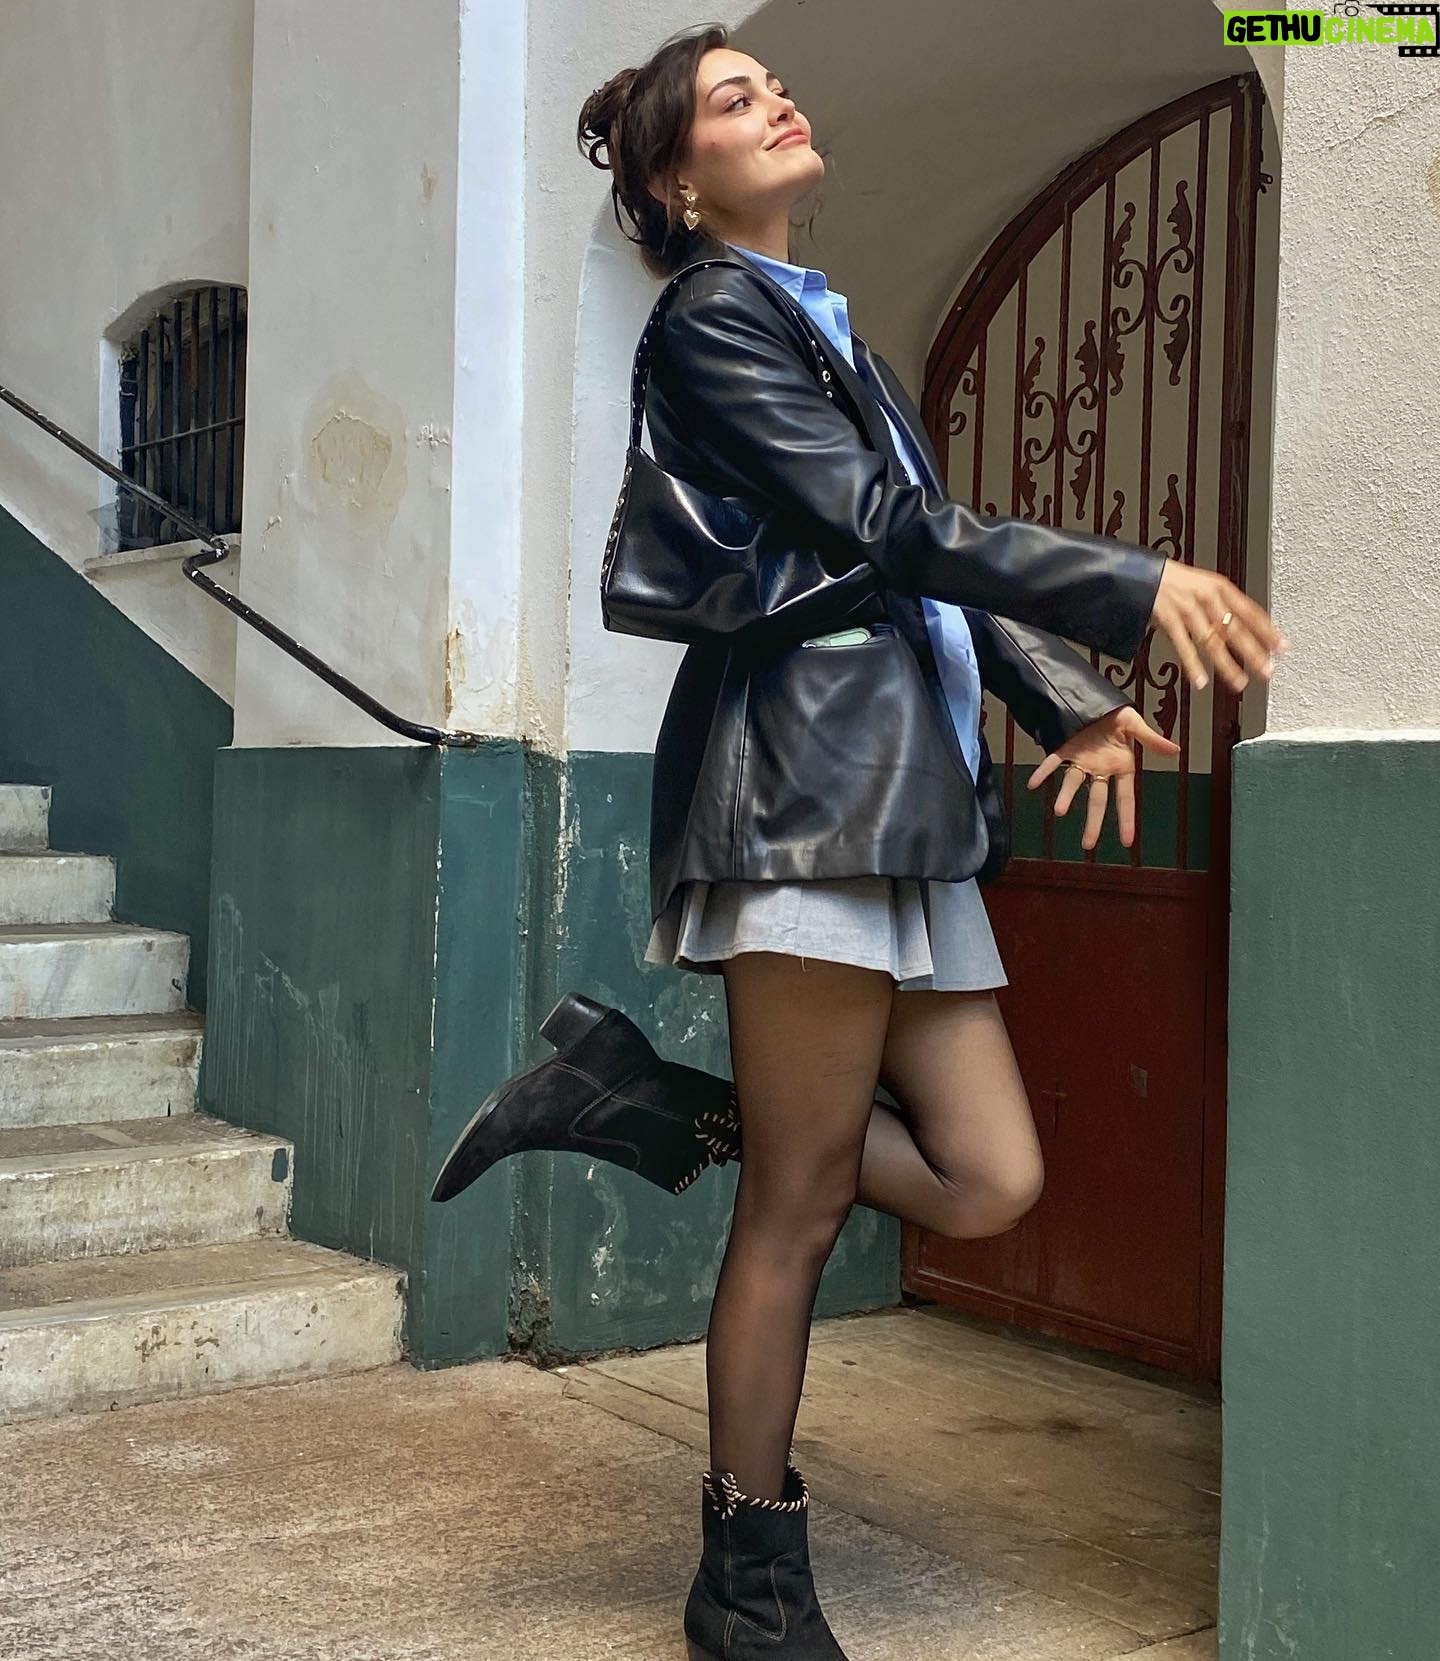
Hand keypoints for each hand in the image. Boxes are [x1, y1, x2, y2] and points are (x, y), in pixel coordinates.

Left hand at [1027, 706, 1179, 850]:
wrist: (1094, 699)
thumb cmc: (1117, 714)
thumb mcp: (1135, 724)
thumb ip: (1151, 739)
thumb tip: (1176, 750)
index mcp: (1121, 766)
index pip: (1125, 798)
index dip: (1126, 819)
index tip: (1126, 842)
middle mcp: (1100, 769)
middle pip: (1097, 799)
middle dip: (1093, 822)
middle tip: (1088, 845)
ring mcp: (1082, 761)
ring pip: (1073, 783)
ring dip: (1066, 796)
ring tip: (1059, 811)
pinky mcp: (1065, 749)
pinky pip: (1053, 762)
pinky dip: (1043, 772)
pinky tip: (1032, 783)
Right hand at [1149, 563, 1285, 692]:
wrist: (1143, 573)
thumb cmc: (1173, 581)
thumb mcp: (1204, 586)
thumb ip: (1222, 605)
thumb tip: (1242, 627)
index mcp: (1220, 588)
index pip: (1251, 612)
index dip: (1268, 631)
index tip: (1281, 648)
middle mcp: (1208, 598)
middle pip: (1236, 630)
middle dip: (1253, 653)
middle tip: (1267, 670)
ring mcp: (1188, 609)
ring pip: (1213, 641)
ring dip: (1227, 665)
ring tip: (1239, 683)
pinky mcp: (1169, 619)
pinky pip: (1184, 646)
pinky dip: (1193, 665)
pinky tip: (1200, 681)